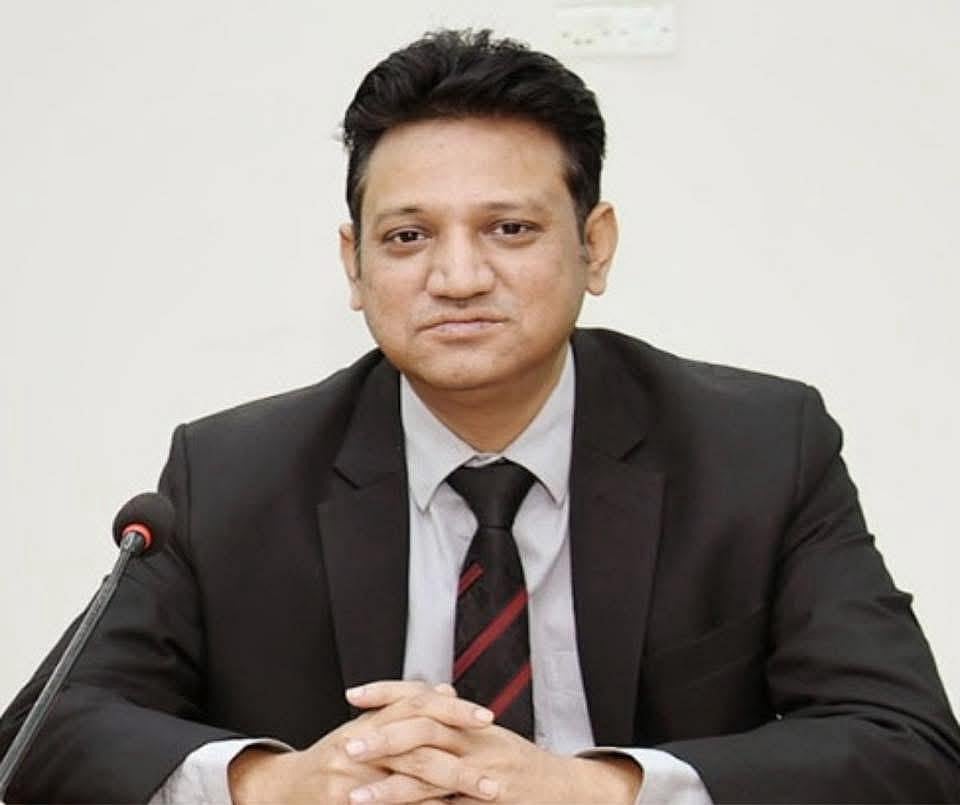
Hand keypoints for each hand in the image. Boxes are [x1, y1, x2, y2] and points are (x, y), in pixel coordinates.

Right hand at [229, 681, 495, 803]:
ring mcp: (350, 782)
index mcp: (369, 723)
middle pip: (420, 751)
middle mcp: (358, 748)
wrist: (284, 789)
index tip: (488, 719)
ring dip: (447, 800)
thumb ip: (407, 709)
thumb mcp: (368, 726)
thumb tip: (448, 690)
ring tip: (479, 803)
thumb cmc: (332, 758)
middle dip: (462, 768)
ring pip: (408, 788)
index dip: (454, 711)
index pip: (418, 706)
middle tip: (496, 780)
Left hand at [347, 683, 642, 803]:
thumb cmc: (524, 768)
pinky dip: (413, 804)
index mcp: (468, 719)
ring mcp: (481, 767)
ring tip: (352, 790)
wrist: (568, 789)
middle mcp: (473, 736)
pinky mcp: (486, 794)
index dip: (387, 691)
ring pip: (427, 765)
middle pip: (420, 723)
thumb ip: (456, 728)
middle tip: (344, 744)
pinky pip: (444, 800)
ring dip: (386, 779)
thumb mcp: (488, 741)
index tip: (353, 694)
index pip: (422, 694)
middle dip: (379, 732)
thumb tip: (431, 702)